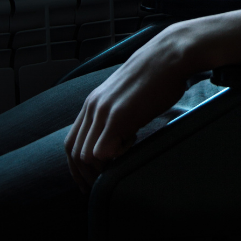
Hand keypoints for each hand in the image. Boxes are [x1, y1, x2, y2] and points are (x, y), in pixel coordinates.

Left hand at [63, 21, 205, 192]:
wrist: (170, 55)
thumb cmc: (157, 75)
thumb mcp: (127, 95)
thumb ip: (116, 112)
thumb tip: (120, 134)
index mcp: (92, 102)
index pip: (71, 143)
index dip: (76, 166)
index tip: (88, 180)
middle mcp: (92, 107)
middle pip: (74, 152)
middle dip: (85, 174)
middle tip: (101, 185)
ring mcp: (103, 111)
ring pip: (86, 155)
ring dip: (101, 166)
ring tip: (123, 157)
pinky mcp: (118, 116)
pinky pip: (102, 151)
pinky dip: (113, 158)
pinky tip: (132, 144)